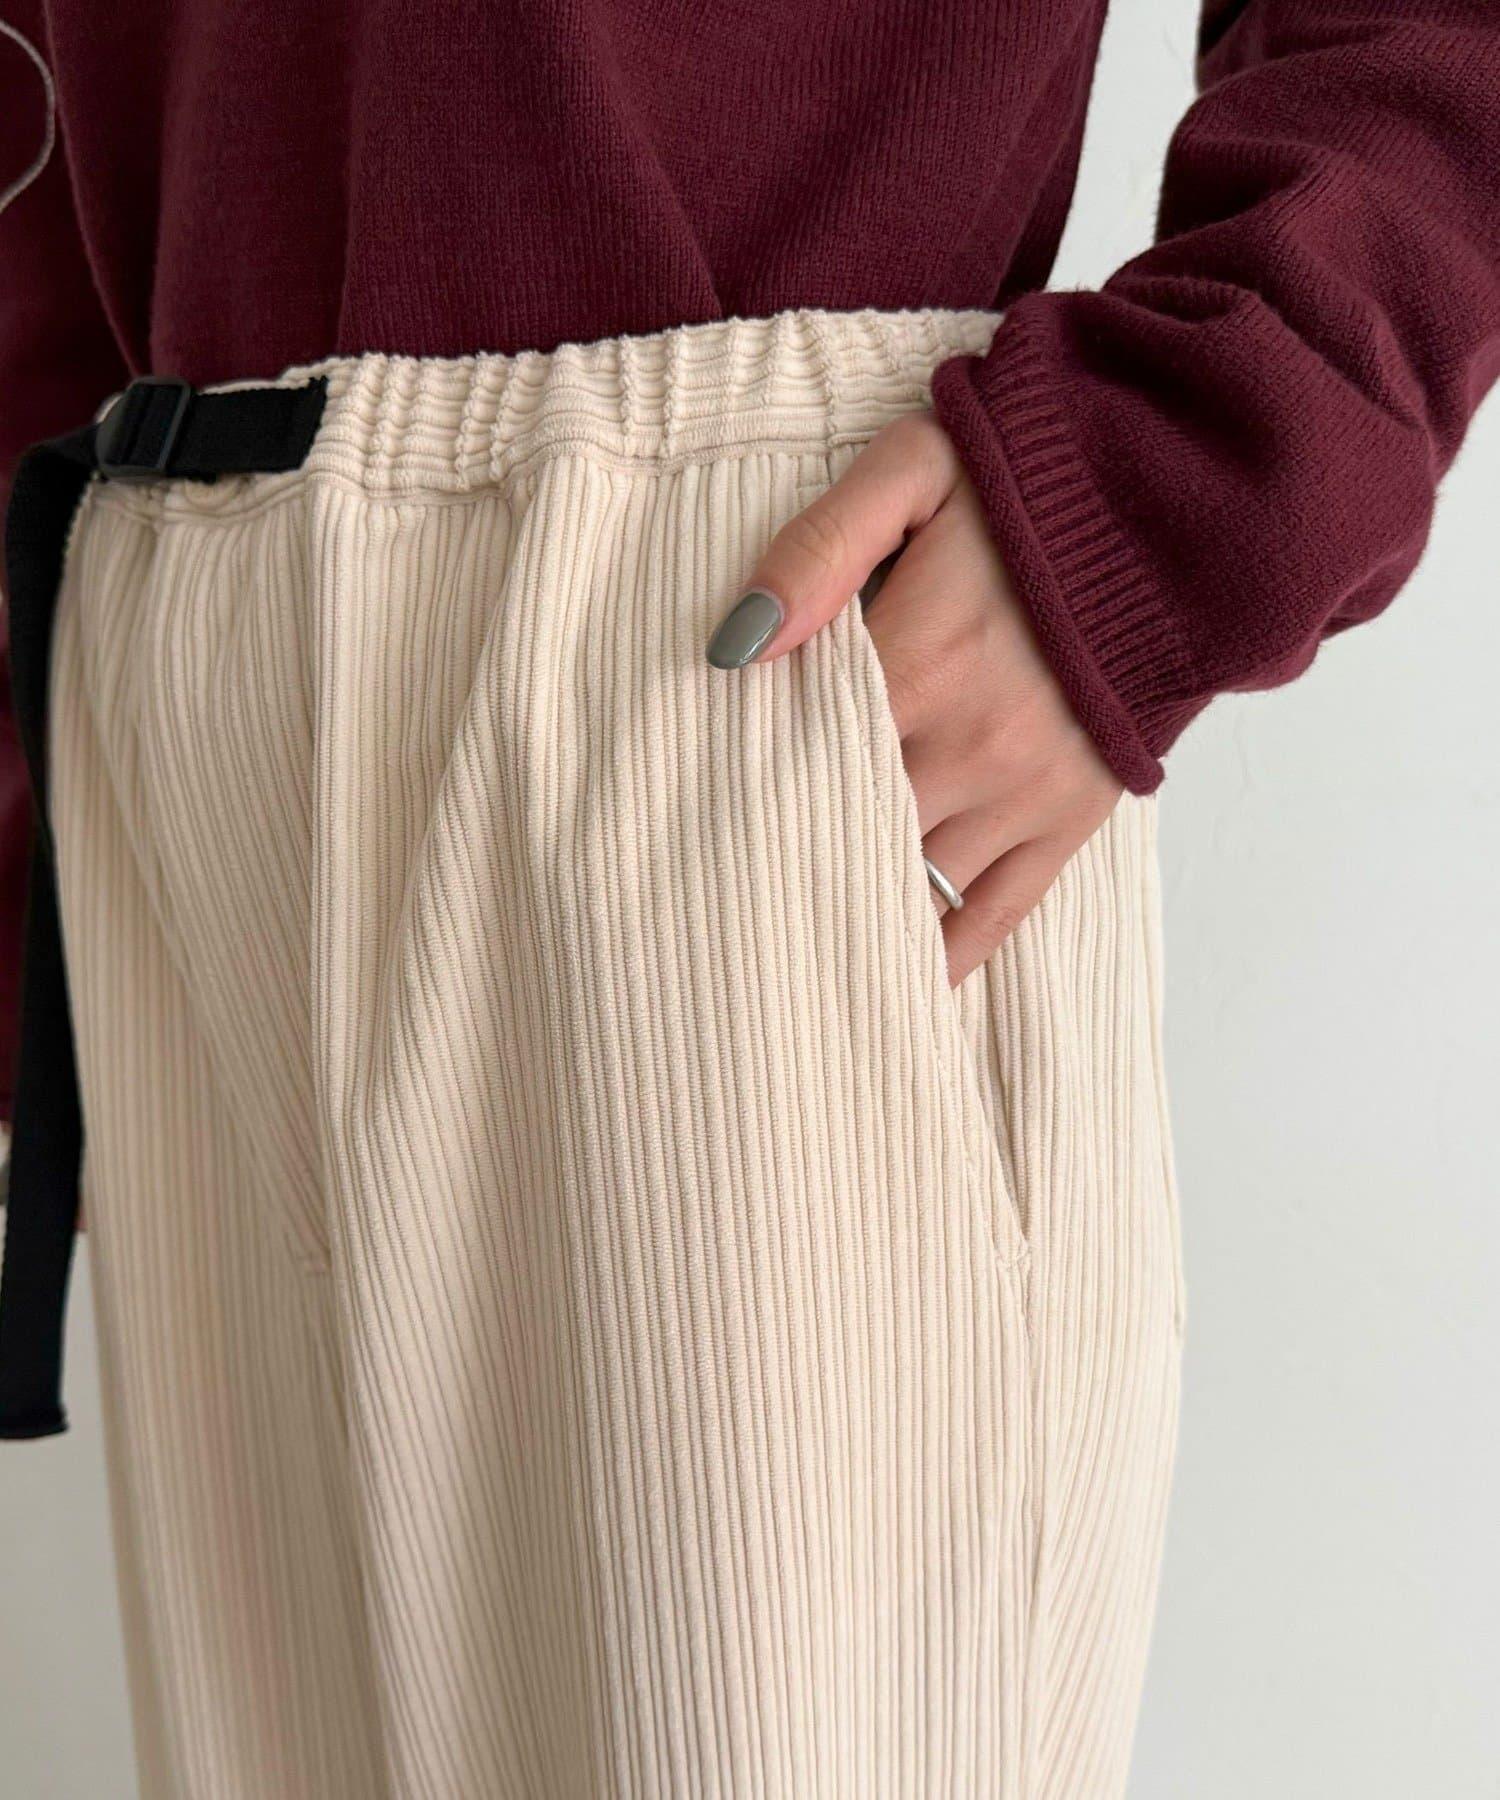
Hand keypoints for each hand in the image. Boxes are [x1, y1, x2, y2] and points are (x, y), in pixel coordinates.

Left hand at [707, 409, 1122, 983]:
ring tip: (793, 954)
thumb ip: (818, 549)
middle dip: (789, 866)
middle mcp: (968, 747)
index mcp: (917, 662)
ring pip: (915, 887)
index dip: (744, 798)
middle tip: (721, 908)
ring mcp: (1024, 793)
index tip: (691, 834)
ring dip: (856, 915)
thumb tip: (736, 645)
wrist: (1182, 507)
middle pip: (849, 836)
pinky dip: (946, 955)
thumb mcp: (915, 471)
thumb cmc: (1038, 486)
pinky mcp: (1073, 818)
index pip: (800, 761)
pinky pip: (999, 913)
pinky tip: (899, 983)